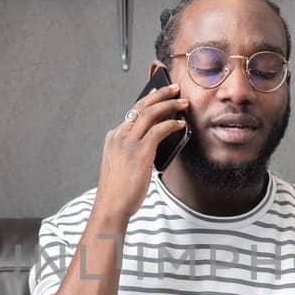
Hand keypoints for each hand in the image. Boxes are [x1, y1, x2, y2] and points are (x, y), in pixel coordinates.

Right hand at [94, 82, 188, 222]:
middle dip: (160, 94)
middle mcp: (119, 136)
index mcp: (113, 138)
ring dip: (169, 105)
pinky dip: (172, 124)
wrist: (111, 206)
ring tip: (183, 103)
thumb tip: (157, 143)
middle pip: (141, 106)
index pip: (133, 113)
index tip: (160, 93)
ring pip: (150, 114)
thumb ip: (135, 151)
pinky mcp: (139, 152)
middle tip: (174, 88)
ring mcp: (128, 143)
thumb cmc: (119, 191)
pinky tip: (181, 125)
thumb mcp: (122, 165)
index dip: (148, 100)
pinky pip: (159, 130)